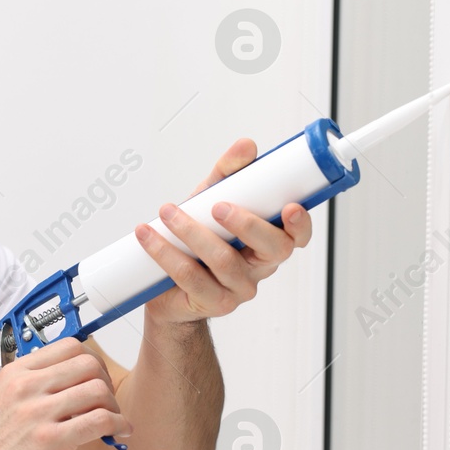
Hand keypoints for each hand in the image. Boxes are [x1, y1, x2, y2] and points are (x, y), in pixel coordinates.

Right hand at [0, 336, 126, 449]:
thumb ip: (34, 389)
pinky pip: (99, 420)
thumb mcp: (3, 405)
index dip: (91, 361)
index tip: (96, 378)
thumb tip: (71, 384)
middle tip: (107, 402)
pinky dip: (117, 425)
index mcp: (14, 374)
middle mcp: (25, 387)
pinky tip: (118, 433)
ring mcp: (36, 413)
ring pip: (98, 389)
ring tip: (113, 421)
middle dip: (107, 381)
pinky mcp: (49, 441)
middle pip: (88, 363)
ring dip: (114, 406)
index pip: (68, 347)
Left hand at [133, 138, 314, 325]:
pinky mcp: (214, 303)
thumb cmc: (198, 241)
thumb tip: (246, 146)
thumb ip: (229, 174)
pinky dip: (165, 252)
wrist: (169, 289)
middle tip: (218, 206)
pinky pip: (190, 276)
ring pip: (223, 260)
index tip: (290, 207)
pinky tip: (148, 236)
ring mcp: (240, 288)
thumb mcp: (212, 199)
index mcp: (270, 242)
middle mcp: (261, 267)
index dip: (300, 224)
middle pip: (272, 248)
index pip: (298, 236)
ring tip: (167, 212)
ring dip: (191, 232)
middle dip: (246, 223)